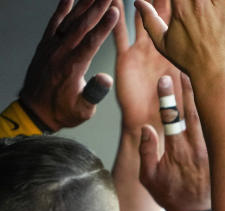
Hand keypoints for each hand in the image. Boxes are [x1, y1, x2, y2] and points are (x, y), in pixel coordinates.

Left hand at [19, 0, 120, 131]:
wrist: (35, 111)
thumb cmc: (62, 111)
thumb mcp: (82, 110)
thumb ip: (94, 93)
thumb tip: (106, 79)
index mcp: (72, 67)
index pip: (91, 41)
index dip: (104, 25)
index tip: (114, 11)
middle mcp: (60, 53)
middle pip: (81, 25)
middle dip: (97, 8)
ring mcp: (51, 47)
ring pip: (69, 21)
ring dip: (83, 5)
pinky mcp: (45, 46)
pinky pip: (53, 24)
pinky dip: (61, 10)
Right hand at [114, 0, 177, 133]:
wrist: (148, 124)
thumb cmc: (169, 112)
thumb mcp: (185, 93)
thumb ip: (189, 79)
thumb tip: (203, 68)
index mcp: (174, 56)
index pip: (179, 27)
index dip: (177, 10)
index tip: (184, 0)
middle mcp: (159, 52)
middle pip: (162, 18)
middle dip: (161, 0)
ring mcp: (142, 53)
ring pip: (139, 21)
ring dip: (139, 5)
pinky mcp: (126, 59)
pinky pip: (119, 35)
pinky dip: (115, 19)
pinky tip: (113, 2)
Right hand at [135, 0, 224, 81]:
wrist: (217, 77)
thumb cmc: (190, 62)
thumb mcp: (163, 43)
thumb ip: (150, 20)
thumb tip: (138, 3)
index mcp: (180, 7)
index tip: (183, 2)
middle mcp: (199, 3)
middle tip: (201, 4)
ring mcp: (220, 7)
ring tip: (214, 4)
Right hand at [139, 74, 210, 210]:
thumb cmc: (170, 195)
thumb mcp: (148, 178)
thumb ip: (146, 153)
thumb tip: (145, 127)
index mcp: (176, 152)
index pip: (171, 119)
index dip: (167, 98)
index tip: (164, 79)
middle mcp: (196, 148)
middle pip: (193, 111)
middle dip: (189, 87)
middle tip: (187, 65)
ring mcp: (210, 149)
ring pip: (208, 116)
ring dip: (204, 94)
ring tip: (203, 73)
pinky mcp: (219, 151)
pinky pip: (218, 126)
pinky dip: (217, 109)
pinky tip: (217, 94)